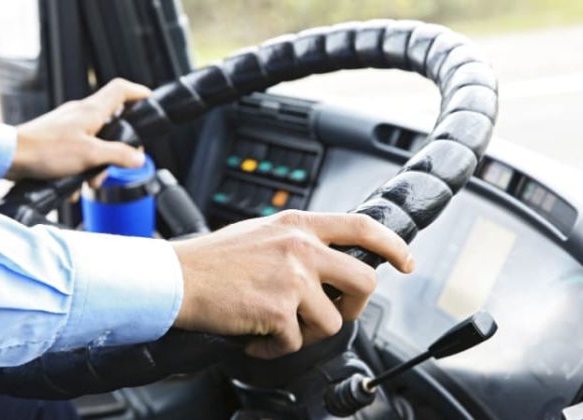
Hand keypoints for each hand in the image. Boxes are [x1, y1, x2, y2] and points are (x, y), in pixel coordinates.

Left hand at [6, 78, 150, 179]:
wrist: (10, 156)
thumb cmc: (45, 150)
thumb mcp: (91, 155)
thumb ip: (118, 155)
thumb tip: (138, 158)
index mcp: (92, 111)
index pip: (121, 90)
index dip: (139, 93)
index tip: (150, 101)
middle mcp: (81, 114)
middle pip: (113, 122)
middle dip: (119, 147)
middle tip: (120, 162)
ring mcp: (69, 125)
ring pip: (97, 142)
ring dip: (98, 164)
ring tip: (89, 180)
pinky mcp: (58, 138)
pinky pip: (80, 151)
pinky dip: (81, 168)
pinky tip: (73, 183)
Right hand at [172, 210, 413, 358]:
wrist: (175, 278)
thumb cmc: (213, 259)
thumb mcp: (264, 233)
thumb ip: (299, 242)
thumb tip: (329, 260)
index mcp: (298, 225)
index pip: (362, 227)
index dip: (392, 244)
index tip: (406, 260)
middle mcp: (300, 248)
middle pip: (364, 281)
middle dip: (355, 304)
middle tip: (333, 311)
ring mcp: (292, 279)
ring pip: (332, 321)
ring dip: (306, 332)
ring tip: (276, 325)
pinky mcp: (278, 311)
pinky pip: (294, 343)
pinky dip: (274, 348)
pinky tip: (254, 336)